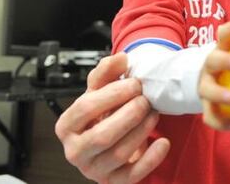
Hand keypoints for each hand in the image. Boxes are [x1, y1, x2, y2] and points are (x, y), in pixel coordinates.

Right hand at [55, 53, 169, 183]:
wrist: (113, 135)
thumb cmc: (104, 112)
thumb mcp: (101, 90)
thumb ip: (107, 72)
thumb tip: (120, 58)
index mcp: (67, 126)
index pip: (85, 109)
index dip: (112, 94)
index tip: (134, 84)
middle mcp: (76, 151)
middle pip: (102, 135)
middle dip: (129, 114)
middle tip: (146, 100)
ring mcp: (94, 169)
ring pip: (119, 153)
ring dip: (141, 131)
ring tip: (154, 114)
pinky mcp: (114, 181)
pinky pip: (132, 175)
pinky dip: (151, 159)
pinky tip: (163, 142)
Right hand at [199, 19, 229, 129]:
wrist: (214, 86)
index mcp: (225, 49)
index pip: (225, 34)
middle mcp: (213, 66)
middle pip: (213, 59)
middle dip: (226, 60)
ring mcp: (207, 86)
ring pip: (206, 89)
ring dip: (219, 92)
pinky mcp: (207, 107)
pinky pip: (210, 116)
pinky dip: (220, 120)